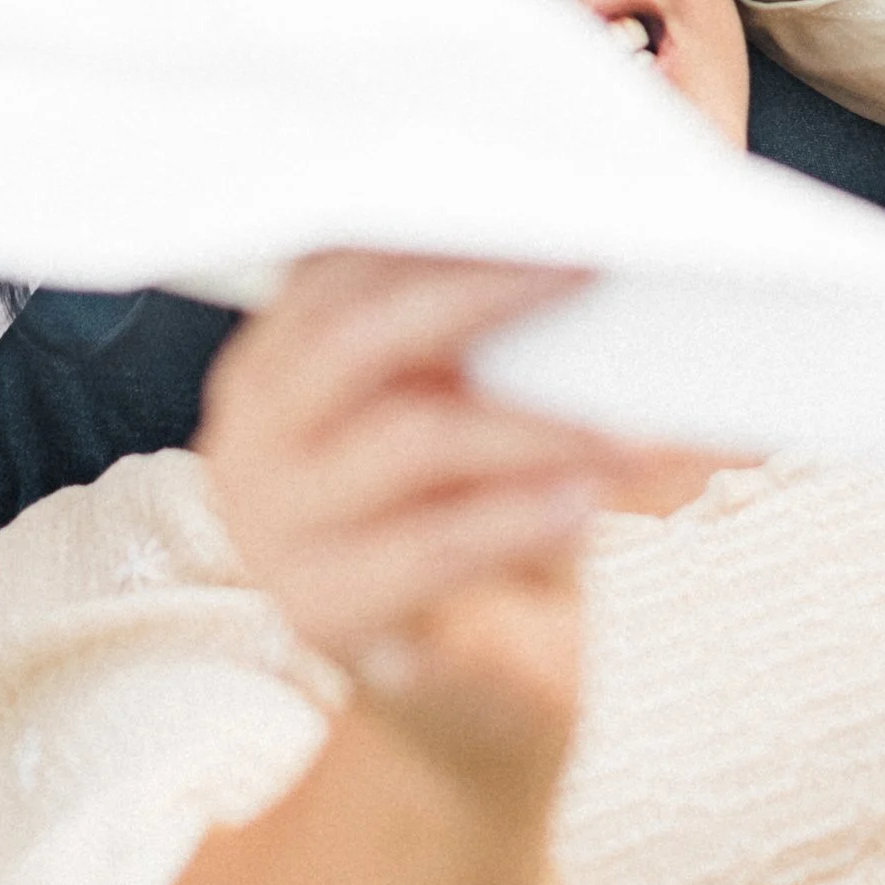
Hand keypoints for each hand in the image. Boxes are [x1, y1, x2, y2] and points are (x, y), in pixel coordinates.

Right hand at [199, 253, 617, 788]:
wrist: (473, 693)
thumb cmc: (489, 520)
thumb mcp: (486, 408)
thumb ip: (506, 335)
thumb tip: (604, 235)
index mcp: (283, 355)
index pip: (336, 261)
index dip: (428, 221)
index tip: (530, 191)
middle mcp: (255, 429)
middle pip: (355, 333)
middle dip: (478, 290)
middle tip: (587, 265)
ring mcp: (275, 524)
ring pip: (408, 438)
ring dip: (533, 423)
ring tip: (629, 421)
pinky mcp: (320, 612)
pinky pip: (429, 549)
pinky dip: (518, 518)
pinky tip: (589, 502)